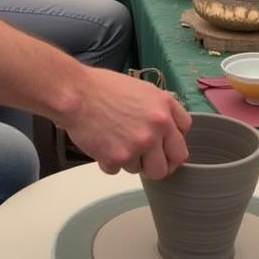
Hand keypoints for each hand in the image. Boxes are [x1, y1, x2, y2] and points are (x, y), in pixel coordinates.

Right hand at [61, 68, 191, 178]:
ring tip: (114, 141)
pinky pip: (118, 171)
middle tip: (146, 159)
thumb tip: (168, 129)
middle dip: (159, 164)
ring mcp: (138, 145)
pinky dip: (109, 162)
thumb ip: (159, 110)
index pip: (184, 136)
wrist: (75, 93)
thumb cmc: (102, 87)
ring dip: (130, 161)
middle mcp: (156, 128)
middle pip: (172, 163)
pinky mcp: (118, 158)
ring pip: (143, 170)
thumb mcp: (141, 89)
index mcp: (164, 108)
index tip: (164, 146)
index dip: (172, 143)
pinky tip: (101, 144)